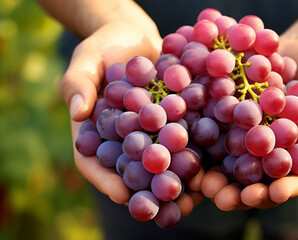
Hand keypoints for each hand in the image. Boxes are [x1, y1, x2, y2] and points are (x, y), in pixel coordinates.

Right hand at [64, 21, 203, 214]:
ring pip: (162, 162)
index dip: (107, 180)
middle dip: (149, 191)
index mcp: (97, 133)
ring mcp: (152, 133)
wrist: (138, 37)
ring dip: (178, 180)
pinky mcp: (175, 122)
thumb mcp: (86, 60)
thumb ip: (78, 84)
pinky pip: (184, 139)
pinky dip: (196, 152)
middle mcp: (125, 139)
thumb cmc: (104, 46)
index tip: (123, 196)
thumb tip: (77, 112)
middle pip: (133, 171)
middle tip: (165, 208)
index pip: (94, 163)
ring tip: (195, 196)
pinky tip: (212, 164)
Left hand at [201, 36, 297, 209]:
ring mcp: (251, 139)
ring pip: (235, 166)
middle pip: (262, 181)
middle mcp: (275, 152)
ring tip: (205, 186)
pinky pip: (218, 138)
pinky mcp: (231, 122)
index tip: (276, 194)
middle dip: (244, 193)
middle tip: (226, 200)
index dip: (287, 187)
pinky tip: (190, 153)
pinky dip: (205, 148)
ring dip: (219, 179)